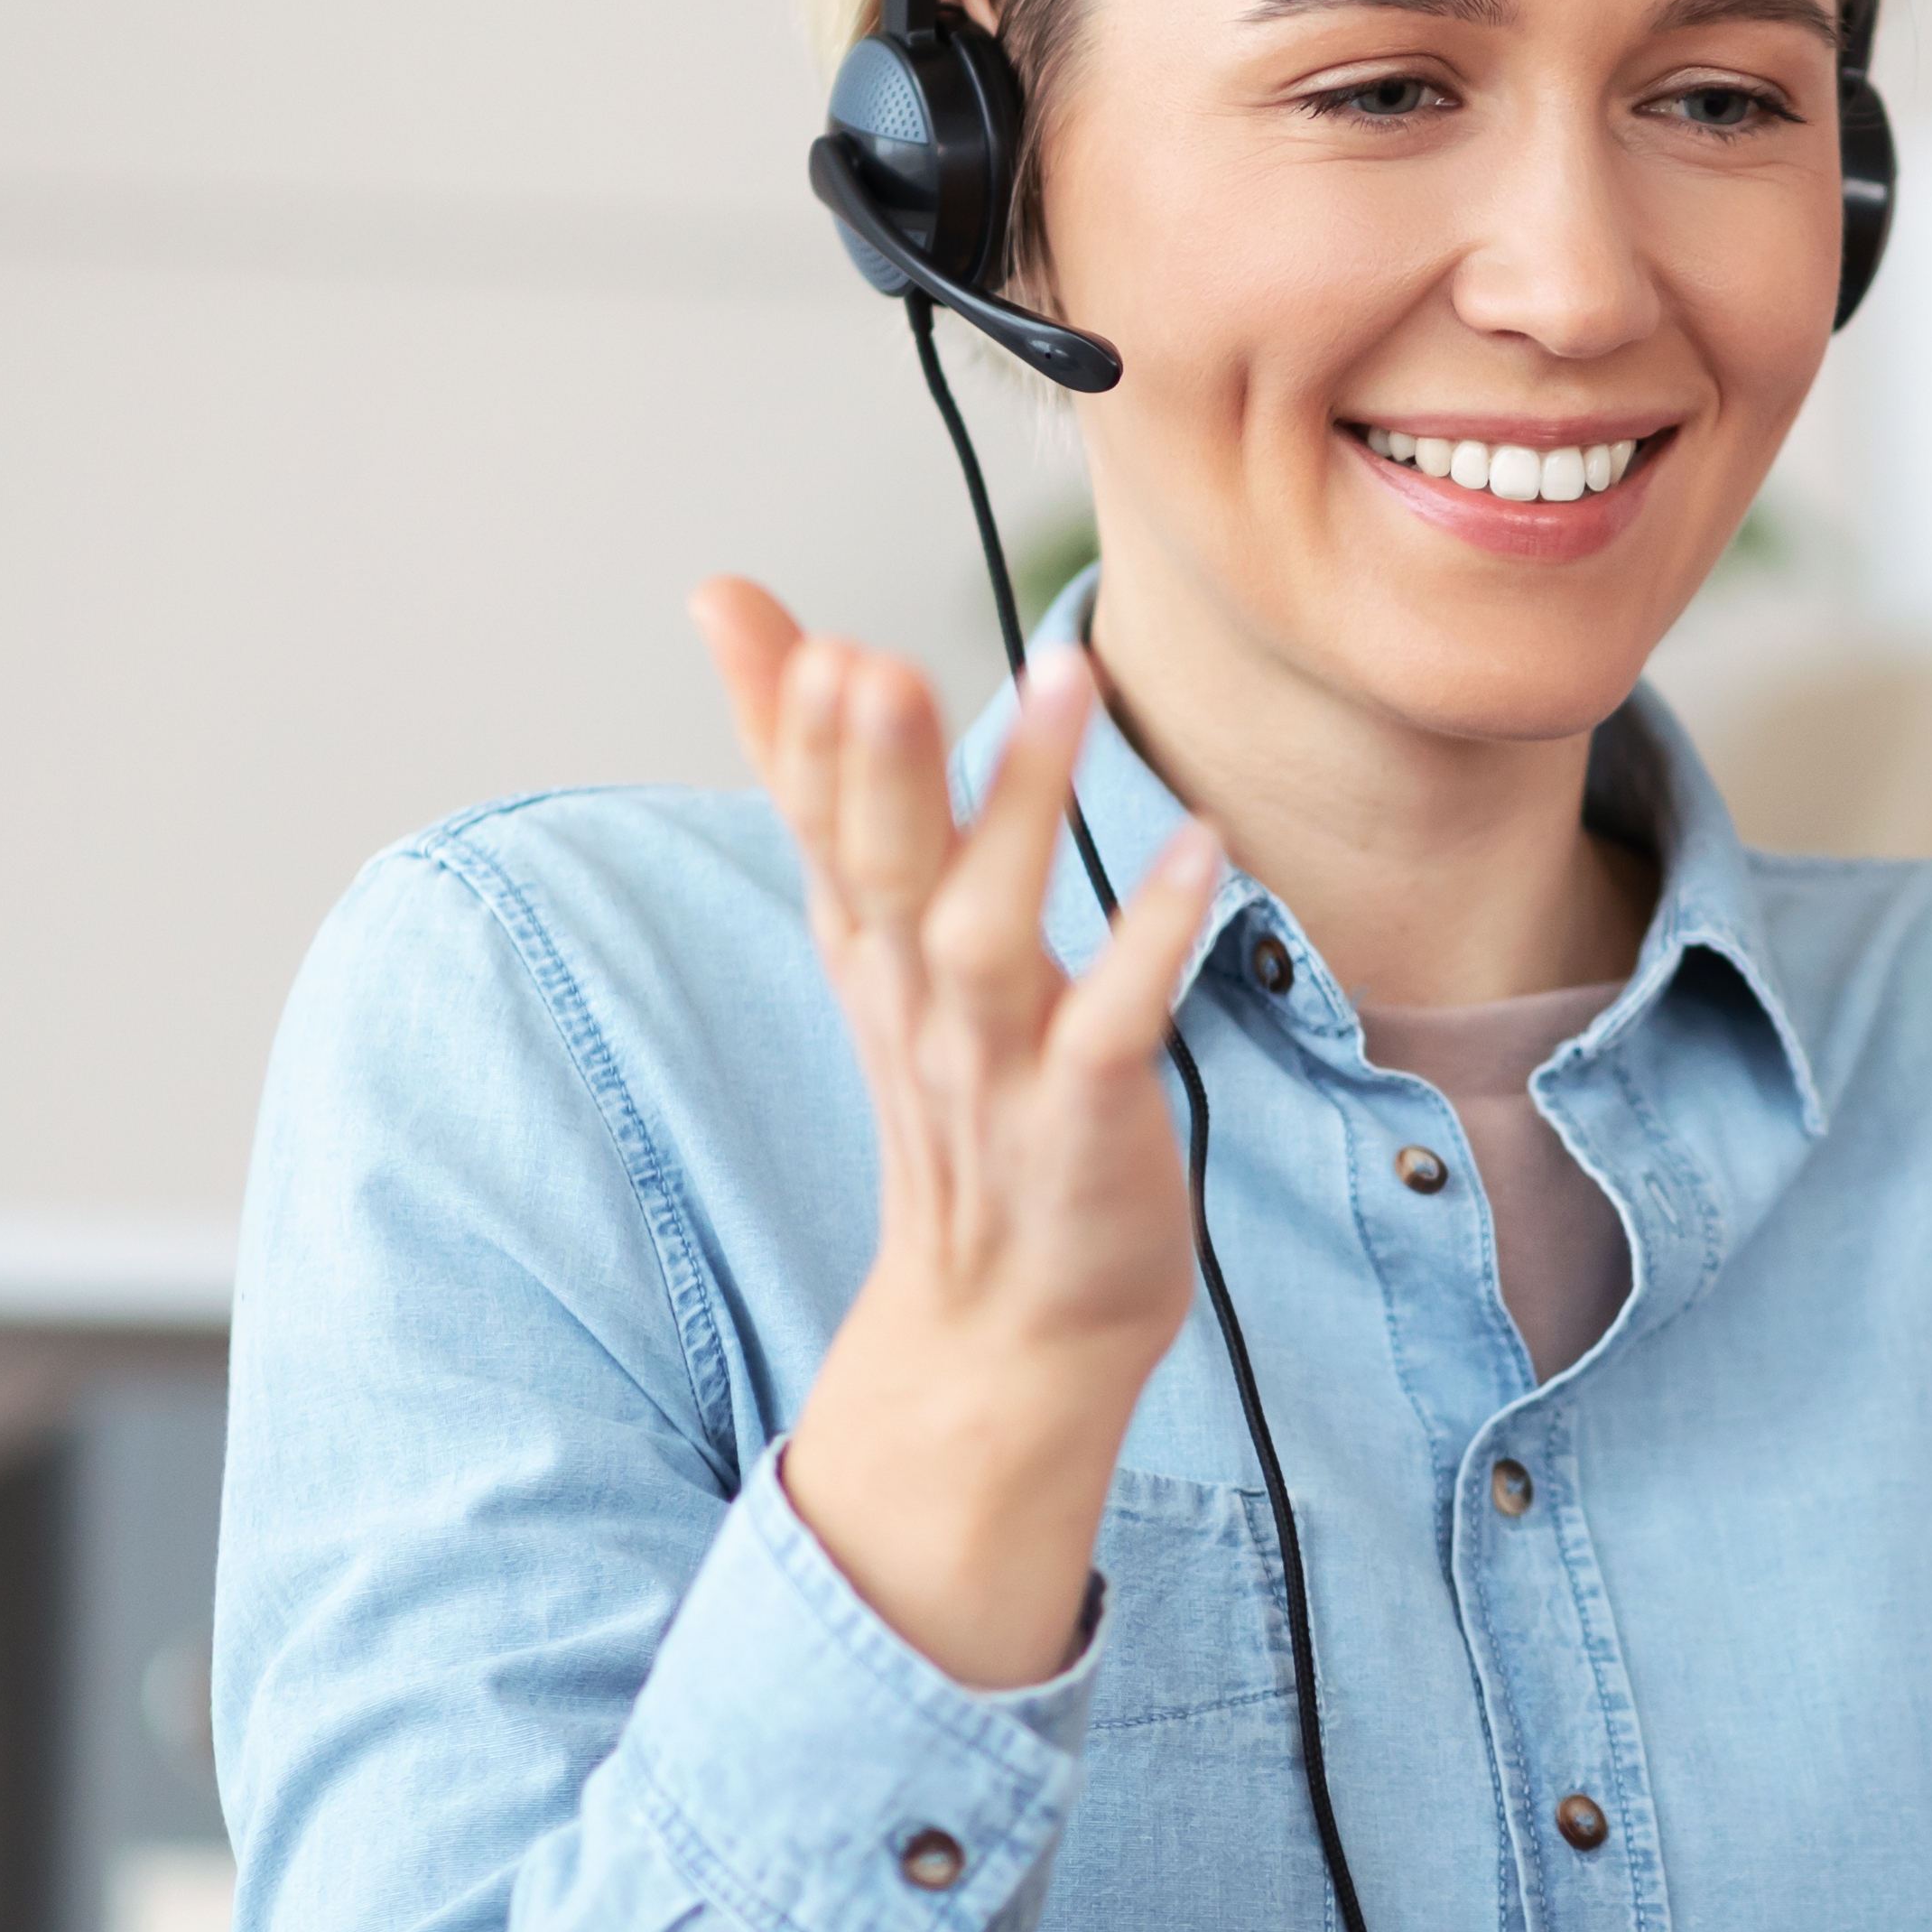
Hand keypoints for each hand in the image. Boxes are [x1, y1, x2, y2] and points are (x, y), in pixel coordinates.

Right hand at [689, 579, 1226, 1686]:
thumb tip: (734, 616)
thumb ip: (824, 778)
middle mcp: (916, 997)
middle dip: (867, 766)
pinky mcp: (1086, 1116)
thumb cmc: (962, 1096)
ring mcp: (997, 1061)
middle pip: (878, 868)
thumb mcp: (874, 936)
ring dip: (1017, 809)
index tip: (748, 612)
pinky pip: (1118, 1019)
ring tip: (1062, 679)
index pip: (808, 821)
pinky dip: (1152, 935)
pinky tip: (1198, 844)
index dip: (778, 726)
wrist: (1013, 1319)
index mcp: (868, 946)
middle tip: (866, 657)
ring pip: (990, 929)